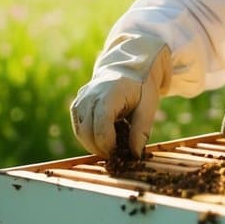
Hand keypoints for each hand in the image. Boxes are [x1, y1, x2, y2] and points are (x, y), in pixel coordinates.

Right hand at [70, 34, 171, 158]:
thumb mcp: (148, 107)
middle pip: (87, 133)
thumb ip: (141, 130)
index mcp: (108, 95)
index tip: (123, 154)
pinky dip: (89, 137)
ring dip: (94, 145)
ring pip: (80, 133)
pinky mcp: (76, 105)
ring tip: (112, 146)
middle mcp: (89, 97)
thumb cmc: (140, 87)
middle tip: (117, 156)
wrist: (127, 68)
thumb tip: (135, 155)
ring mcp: (80, 100)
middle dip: (101, 149)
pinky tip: (104, 137)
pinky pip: (78, 127)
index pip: (101, 128)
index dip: (110, 146)